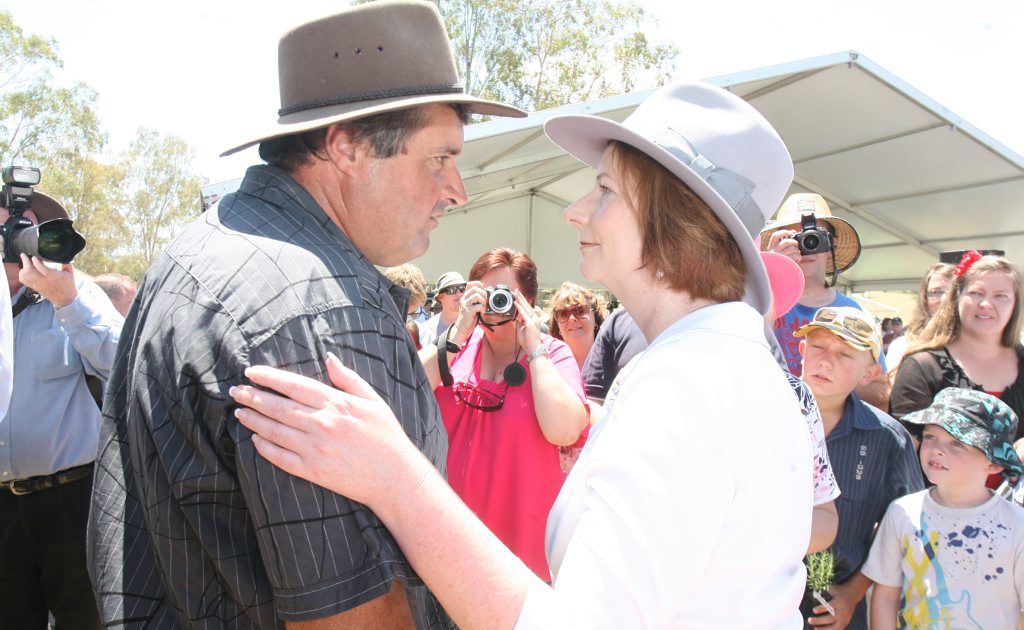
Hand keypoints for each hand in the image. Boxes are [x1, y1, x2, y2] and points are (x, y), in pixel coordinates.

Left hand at [18, 254, 77, 307]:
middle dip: (25, 262)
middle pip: (29, 271)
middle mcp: (44, 281)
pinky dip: (22, 274)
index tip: (34, 256)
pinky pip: (24, 281)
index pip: (41, 268)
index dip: (36, 261)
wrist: (65, 298)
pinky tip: (25, 270)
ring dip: (23, 268)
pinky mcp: (35, 287)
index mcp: (54, 276)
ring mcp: (38, 285)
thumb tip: (63, 255)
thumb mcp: (70, 273)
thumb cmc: (68, 285)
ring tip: (26, 263)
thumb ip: (66, 263)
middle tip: (24, 255)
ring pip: (25, 276)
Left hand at [229, 353, 423, 505]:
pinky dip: (265, 448)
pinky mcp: (313, 471)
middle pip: (278, 407)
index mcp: (336, 404)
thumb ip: (348, 379)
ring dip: (253, 420)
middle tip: (235, 391)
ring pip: (275, 431)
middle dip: (253, 397)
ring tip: (239, 412)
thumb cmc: (387, 436)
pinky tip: (254, 440)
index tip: (251, 372)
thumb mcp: (373, 401)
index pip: (294, 385)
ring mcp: (315, 449)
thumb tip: (328, 357)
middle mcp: (322, 424)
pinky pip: (281, 458)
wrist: (395, 477)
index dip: (269, 377)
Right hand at [450, 280, 486, 345]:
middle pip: (475, 288)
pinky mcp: (468, 311)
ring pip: (476, 295)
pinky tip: (482, 313)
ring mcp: (465, 305)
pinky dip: (483, 309)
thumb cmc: (469, 317)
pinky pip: (478, 306)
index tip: (485, 289)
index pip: (470, 284)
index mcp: (465, 297)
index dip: (479, 284)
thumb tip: (488, 294)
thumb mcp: (473, 306)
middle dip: (484, 293)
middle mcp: (464, 299)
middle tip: (486, 301)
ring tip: (484, 307)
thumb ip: (477, 300)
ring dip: (484, 301)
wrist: (462, 328)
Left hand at [513, 290, 541, 353]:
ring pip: (526, 307)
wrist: (533, 349)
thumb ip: (518, 323)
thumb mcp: (521, 330)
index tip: (518, 296)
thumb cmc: (528, 341)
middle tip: (516, 291)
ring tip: (515, 293)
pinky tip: (515, 303)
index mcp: (533, 319)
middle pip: (527, 305)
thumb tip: (514, 317)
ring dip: (520, 300)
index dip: (522, 302)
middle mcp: (535, 318)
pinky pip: (523, 313)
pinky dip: (519, 307)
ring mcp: (533, 320)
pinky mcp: (530, 323)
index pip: (527, 308)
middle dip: (521, 298)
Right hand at [765, 229, 801, 263]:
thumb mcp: (775, 254)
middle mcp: (773, 252)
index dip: (784, 232)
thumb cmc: (777, 265)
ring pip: (793, 249)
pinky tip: (796, 260)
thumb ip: (780, 244)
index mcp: (770, 248)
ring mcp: (780, 258)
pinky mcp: (786, 263)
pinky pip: (796, 256)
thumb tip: (791, 233)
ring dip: (797, 251)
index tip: (790, 232)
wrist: (774, 278)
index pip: (775, 236)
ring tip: (796, 255)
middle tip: (796, 246)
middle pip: (786, 242)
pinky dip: (799, 258)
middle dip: (794, 242)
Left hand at [808, 581, 858, 627]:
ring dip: (824, 629)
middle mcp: (843, 611)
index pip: (830, 606)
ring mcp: (845, 618)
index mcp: (839, 602)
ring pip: (835, 627)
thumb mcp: (832, 589)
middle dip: (819, 620)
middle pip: (831, 618)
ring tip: (815, 628)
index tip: (813, 610)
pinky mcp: (846, 622)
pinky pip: (838, 629)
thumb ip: (823, 591)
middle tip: (809, 620)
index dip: (822, 608)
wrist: (852, 595)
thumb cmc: (839, 591)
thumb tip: (812, 594)